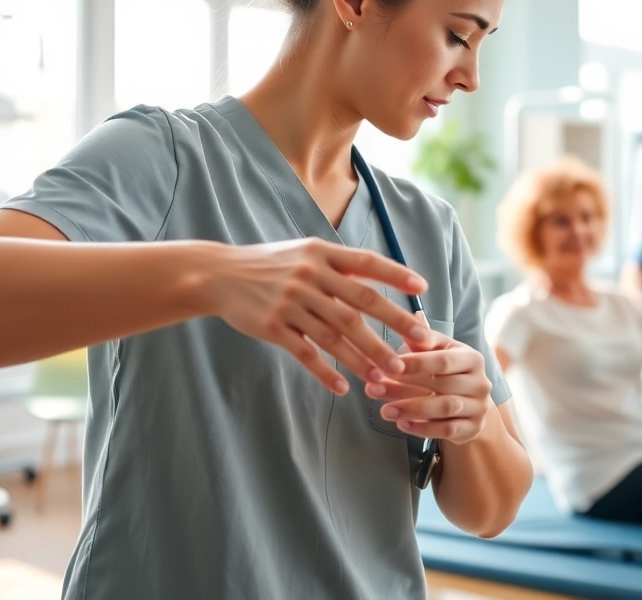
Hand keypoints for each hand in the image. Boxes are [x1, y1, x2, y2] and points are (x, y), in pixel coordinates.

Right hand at [207, 238, 430, 394]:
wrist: (220, 275)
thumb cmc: (270, 265)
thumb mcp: (305, 253)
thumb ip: (339, 265)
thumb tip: (380, 277)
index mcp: (321, 253)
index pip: (366, 263)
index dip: (395, 274)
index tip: (422, 288)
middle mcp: (309, 275)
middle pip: (360, 303)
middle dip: (394, 325)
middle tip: (420, 344)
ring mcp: (291, 302)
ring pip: (337, 334)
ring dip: (365, 357)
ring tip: (387, 375)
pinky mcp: (273, 327)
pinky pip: (306, 354)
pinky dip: (326, 372)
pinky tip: (343, 388)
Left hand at [365, 318, 493, 444]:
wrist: (470, 405)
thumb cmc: (447, 373)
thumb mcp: (438, 353)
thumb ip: (423, 340)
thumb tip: (412, 317)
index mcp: (471, 358)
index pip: (442, 360)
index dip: (414, 364)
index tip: (385, 365)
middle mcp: (480, 382)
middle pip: (441, 384)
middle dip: (404, 387)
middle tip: (374, 388)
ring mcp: (479, 407)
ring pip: (444, 408)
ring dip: (411, 409)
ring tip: (384, 410)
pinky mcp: (473, 428)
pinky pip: (447, 430)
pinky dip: (423, 428)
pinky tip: (402, 424)